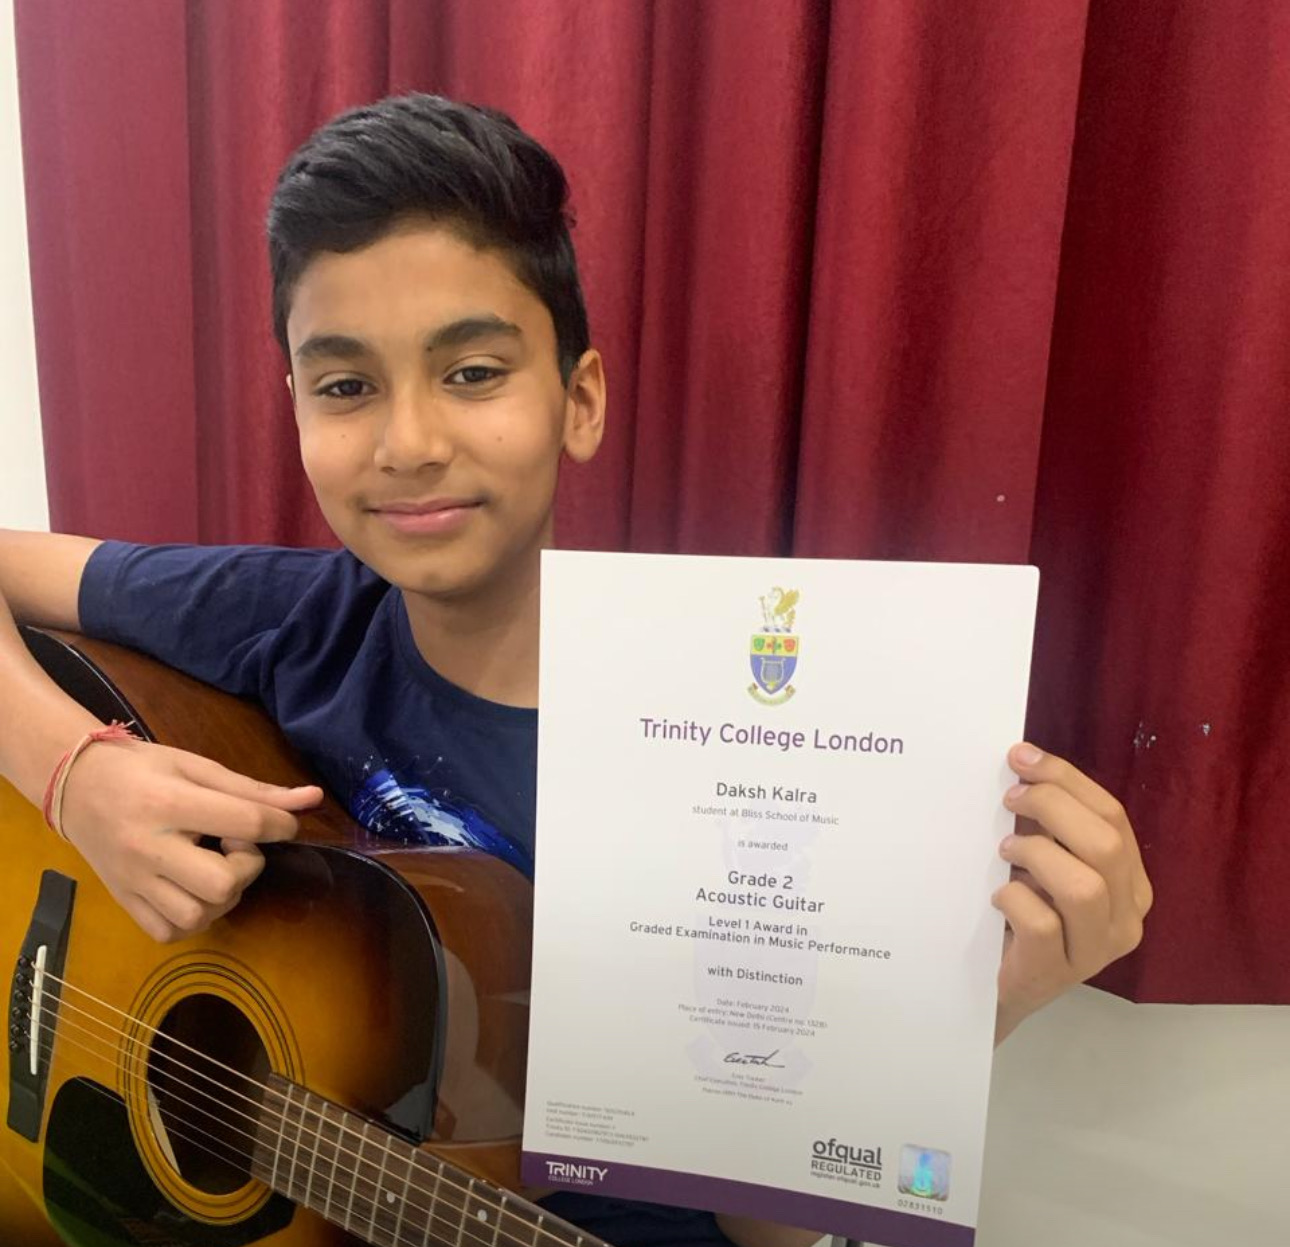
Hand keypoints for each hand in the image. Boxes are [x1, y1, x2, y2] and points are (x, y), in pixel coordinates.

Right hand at [58, 733, 321, 942]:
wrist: (74, 785)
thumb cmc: (142, 770)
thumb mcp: (198, 767)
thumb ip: (255, 789)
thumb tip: (313, 799)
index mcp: (169, 804)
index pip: (245, 823)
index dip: (281, 825)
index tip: (283, 823)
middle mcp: (149, 848)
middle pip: (222, 883)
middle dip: (247, 867)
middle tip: (234, 845)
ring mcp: (133, 881)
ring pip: (198, 915)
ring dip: (223, 895)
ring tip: (214, 866)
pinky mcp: (124, 902)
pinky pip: (169, 932)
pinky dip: (194, 918)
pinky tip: (195, 889)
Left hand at [992, 742, 1152, 1042]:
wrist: (996, 988)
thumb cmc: (1021, 915)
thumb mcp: (1044, 865)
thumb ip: (1048, 825)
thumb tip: (1022, 764)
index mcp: (1131, 884)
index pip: (1114, 818)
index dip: (1067, 780)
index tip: (1022, 757)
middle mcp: (1127, 918)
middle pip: (1106, 845)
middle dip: (1053, 806)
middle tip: (1009, 797)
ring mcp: (1096, 950)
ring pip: (1084, 886)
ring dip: (1037, 853)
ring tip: (1006, 849)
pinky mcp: (1057, 972)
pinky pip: (1043, 924)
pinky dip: (1015, 897)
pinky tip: (999, 895)